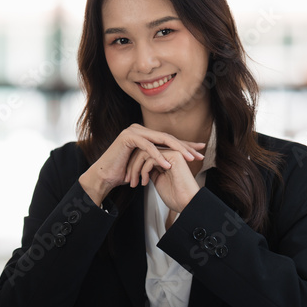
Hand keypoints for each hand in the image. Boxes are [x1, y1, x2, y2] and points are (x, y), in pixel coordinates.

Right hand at [79, 124, 204, 205]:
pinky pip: (147, 146)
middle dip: (185, 147)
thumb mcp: (146, 165)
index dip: (186, 145)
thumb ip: (158, 160)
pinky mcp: (128, 137)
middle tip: (198, 155)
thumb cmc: (124, 173)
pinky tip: (167, 165)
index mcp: (146, 134)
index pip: (169, 139)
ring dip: (176, 150)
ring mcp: (134, 131)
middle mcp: (140, 129)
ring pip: (160, 139)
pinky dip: (158, 156)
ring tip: (188, 159)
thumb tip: (174, 163)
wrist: (105, 176)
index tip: (201, 150)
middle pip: (168, 138)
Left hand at [129, 146, 200, 213]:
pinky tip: (145, 182)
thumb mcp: (157, 180)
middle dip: (131, 166)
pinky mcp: (174, 156)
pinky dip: (143, 170)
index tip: (128, 178)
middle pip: (143, 150)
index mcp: (167, 158)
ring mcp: (173, 152)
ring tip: (134, 182)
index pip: (145, 153)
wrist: (187, 204)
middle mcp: (170, 153)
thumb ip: (151, 170)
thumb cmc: (175, 196)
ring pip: (144, 152)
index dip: (133, 165)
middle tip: (127, 180)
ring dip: (135, 169)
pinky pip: (151, 157)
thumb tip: (140, 166)